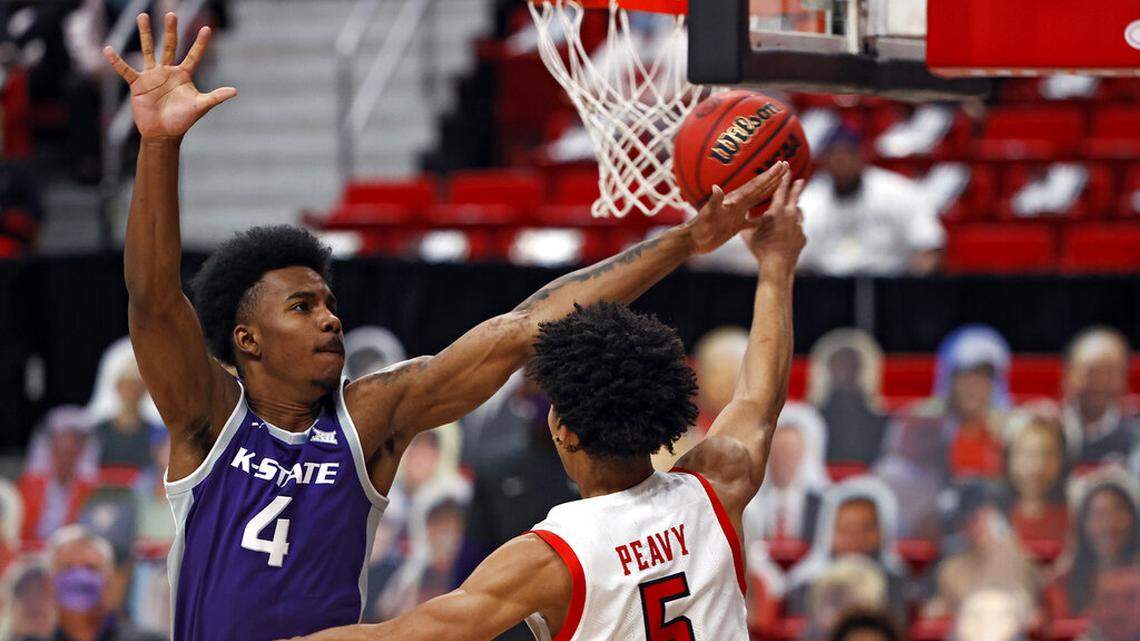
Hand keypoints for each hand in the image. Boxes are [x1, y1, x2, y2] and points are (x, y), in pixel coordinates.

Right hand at [103, 13, 235, 139]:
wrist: (163, 133)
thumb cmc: (183, 120)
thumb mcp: (200, 106)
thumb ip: (215, 97)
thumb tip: (235, 91)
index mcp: (184, 75)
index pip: (194, 55)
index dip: (200, 44)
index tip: (207, 28)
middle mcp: (168, 71)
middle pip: (169, 46)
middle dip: (170, 30)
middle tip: (171, 14)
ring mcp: (152, 76)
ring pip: (148, 50)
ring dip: (145, 34)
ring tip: (143, 16)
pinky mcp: (137, 84)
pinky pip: (126, 70)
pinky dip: (117, 61)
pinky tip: (108, 49)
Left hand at [684, 161, 788, 253]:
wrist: (693, 241)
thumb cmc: (699, 228)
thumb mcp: (708, 214)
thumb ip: (714, 201)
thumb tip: (716, 187)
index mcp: (735, 200)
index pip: (756, 185)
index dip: (769, 175)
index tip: (781, 164)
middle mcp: (737, 204)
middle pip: (760, 188)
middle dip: (773, 177)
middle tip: (786, 164)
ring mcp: (736, 214)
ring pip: (757, 200)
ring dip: (769, 191)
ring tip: (780, 183)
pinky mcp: (735, 226)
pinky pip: (752, 221)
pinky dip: (761, 218)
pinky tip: (769, 217)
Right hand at [741, 172, 805, 269]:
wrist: (777, 265)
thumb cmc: (760, 248)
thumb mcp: (748, 233)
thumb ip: (747, 221)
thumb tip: (741, 212)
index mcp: (777, 211)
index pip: (780, 190)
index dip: (783, 179)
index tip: (786, 169)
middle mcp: (790, 215)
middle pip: (795, 197)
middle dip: (797, 187)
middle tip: (800, 180)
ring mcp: (798, 227)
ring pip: (798, 214)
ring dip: (796, 210)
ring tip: (796, 209)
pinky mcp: (802, 238)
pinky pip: (798, 230)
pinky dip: (794, 230)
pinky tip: (789, 235)